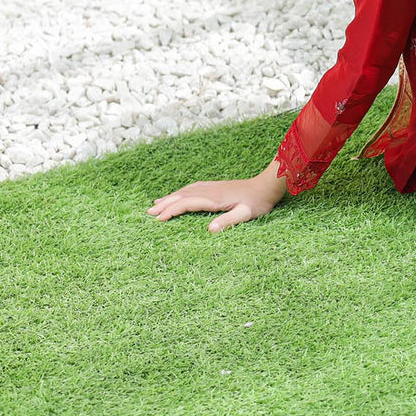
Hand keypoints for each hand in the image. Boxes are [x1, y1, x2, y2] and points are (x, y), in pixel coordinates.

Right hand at [146, 159, 289, 232]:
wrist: (267, 185)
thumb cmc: (258, 202)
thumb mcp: (246, 214)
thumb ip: (228, 221)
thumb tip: (210, 230)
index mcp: (214, 199)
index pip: (187, 204)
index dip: (172, 211)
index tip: (158, 220)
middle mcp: (210, 191)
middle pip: (182, 196)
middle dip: (165, 204)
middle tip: (148, 213)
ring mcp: (212, 187)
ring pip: (186, 191)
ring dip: (170, 197)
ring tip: (156, 204)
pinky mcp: (216, 187)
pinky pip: (193, 188)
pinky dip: (181, 192)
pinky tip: (179, 194)